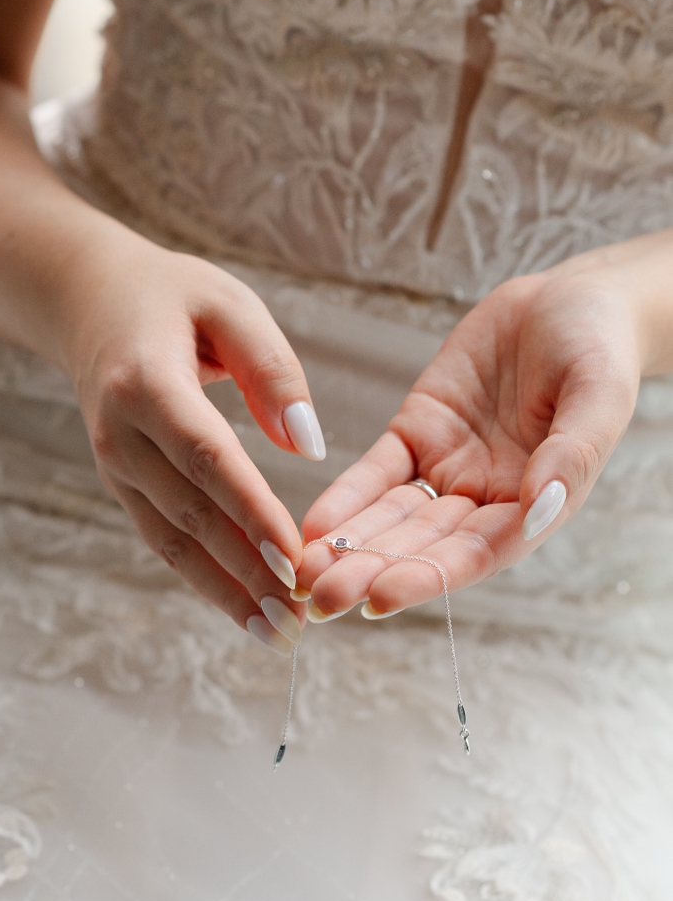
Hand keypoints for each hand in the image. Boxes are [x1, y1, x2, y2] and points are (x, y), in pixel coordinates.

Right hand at [56, 232, 325, 652]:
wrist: (85, 302)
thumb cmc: (170, 297)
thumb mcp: (227, 304)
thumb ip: (272, 370)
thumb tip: (309, 446)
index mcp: (147, 384)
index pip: (207, 458)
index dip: (250, 512)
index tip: (293, 558)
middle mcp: (120, 434)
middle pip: (188, 512)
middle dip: (243, 570)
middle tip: (297, 617)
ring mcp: (113, 464)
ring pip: (170, 539)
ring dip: (222, 591)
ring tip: (274, 632)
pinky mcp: (119, 483)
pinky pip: (161, 537)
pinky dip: (201, 578)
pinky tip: (240, 608)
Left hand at [297, 259, 646, 620]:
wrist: (571, 301)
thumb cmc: (599, 348)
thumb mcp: (598, 395)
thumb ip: (571, 454)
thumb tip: (537, 508)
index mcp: (534, 506)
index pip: (474, 554)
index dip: (427, 578)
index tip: (380, 600)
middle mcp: (484, 498)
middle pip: (420, 546)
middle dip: (369, 572)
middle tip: (318, 599)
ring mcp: (447, 467)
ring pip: (390, 517)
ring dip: (348, 546)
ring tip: (301, 573)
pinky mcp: (416, 433)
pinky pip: (375, 473)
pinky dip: (344, 498)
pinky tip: (312, 524)